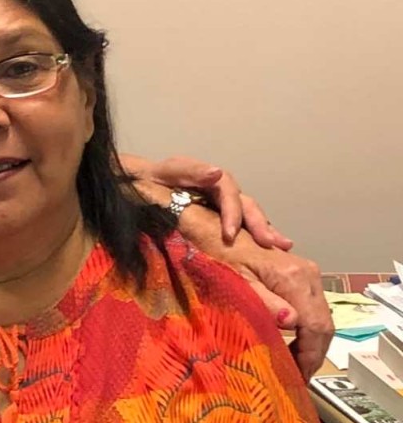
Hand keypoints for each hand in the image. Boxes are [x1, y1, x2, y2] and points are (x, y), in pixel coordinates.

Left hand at [124, 152, 291, 248]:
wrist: (139, 185)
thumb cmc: (152, 179)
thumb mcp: (166, 171)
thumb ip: (189, 171)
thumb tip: (216, 172)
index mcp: (210, 178)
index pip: (229, 193)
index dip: (232, 213)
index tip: (230, 235)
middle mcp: (221, 190)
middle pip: (246, 204)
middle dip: (260, 223)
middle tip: (271, 244)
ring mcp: (222, 204)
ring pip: (249, 215)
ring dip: (265, 230)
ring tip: (282, 247)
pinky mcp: (219, 218)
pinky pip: (241, 226)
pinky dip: (255, 237)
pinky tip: (269, 251)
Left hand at [179, 206, 331, 379]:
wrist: (213, 228)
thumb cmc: (218, 255)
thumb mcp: (235, 283)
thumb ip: (264, 303)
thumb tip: (292, 323)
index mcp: (295, 278)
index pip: (317, 327)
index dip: (311, 356)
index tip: (300, 377)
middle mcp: (308, 274)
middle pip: (324, 323)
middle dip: (314, 353)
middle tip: (299, 376)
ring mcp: (307, 272)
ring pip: (321, 316)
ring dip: (312, 342)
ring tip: (295, 364)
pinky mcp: (301, 272)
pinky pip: (313, 306)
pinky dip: (308, 328)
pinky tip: (293, 342)